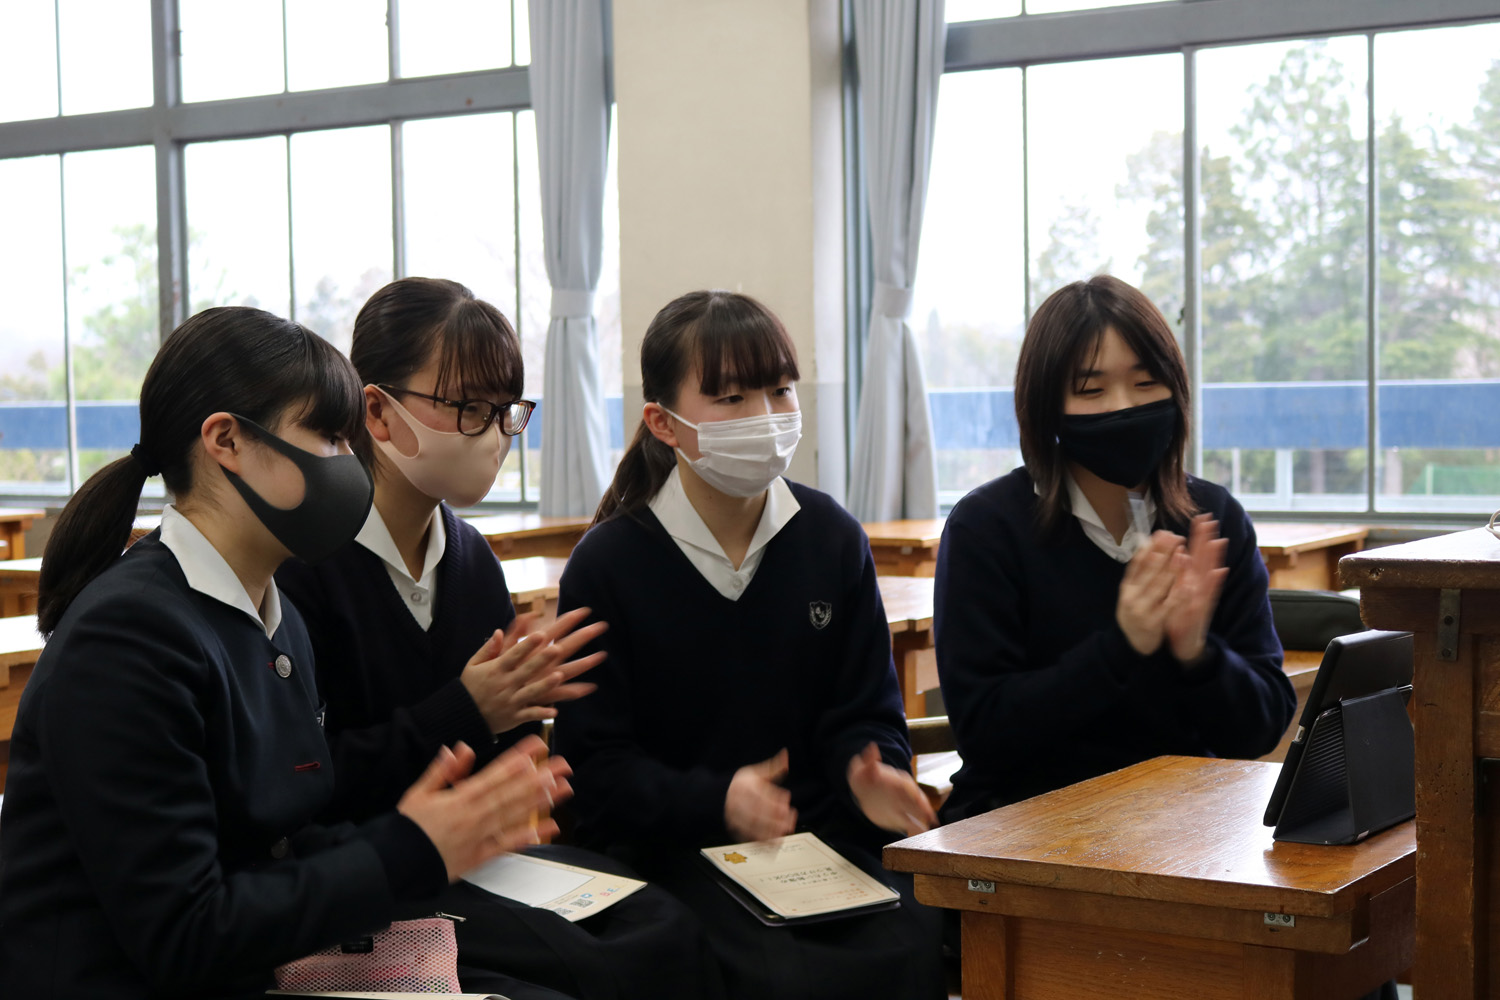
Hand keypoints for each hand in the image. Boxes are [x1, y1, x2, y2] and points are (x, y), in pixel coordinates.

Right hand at [397, 736, 573, 881]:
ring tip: (561, 789)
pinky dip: (528, 837)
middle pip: (512, 793)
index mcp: (460, 797)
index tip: (538, 747)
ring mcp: (479, 836)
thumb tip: (458, 749)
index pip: (496, 773)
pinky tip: (546, 828)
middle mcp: (474, 815)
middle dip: (539, 777)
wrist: (396, 863)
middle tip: (562, 766)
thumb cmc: (408, 828)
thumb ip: (442, 771)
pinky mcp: (479, 856)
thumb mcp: (419, 792)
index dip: (519, 758)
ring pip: (515, 815)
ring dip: (540, 801)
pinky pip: (507, 845)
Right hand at [460, 607, 604, 733]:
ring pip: (530, 692)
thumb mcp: (473, 665)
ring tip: (559, 676)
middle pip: (527, 670)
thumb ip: (487, 649)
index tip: (540, 634)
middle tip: (557, 649)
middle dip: (542, 660)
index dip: (527, 645)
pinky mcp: (514, 717)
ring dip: (545, 685)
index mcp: (496, 670)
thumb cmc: (470, 686)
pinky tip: (554, 711)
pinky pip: (529, 715)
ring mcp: (510, 701)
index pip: (514, 655)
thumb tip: (498, 631)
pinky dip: (541, 713)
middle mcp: (505, 684)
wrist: (463, 716)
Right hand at [725, 749, 796, 841]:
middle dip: (774, 816)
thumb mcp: (755, 773)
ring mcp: (735, 818)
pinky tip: (776, 844)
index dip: (774, 796)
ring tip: (785, 832)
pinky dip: (762, 843)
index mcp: (743, 787)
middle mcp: (737, 803)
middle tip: (790, 818)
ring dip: (770, 831)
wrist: (717, 798)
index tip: (787, 796)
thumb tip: (786, 754)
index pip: (758, 793)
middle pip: (756, 812)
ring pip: (752, 827)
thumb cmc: (741, 784)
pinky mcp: (735, 830)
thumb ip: (772, 767)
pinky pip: (748, 838)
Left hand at [846, 743, 935, 836]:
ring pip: (915, 810)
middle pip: (916, 799)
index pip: (907, 786)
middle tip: (931, 816)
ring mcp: (902, 805)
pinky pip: (909, 822)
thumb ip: (869, 760)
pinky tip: (923, 833)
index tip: (919, 800)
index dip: (913, 792)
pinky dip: (916, 828)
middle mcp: (902, 793)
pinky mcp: (899, 816)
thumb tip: (872, 747)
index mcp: (895, 780)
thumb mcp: (864, 767)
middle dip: (923, 807)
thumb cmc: (865, 776)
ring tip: (933, 824)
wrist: (864, 788)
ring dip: (924, 817)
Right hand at [1116, 530, 1181, 655]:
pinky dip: (1178, 595)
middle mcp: (1131, 596)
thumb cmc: (1137, 612)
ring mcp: (1142, 609)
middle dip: (1163, 552)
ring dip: (1171, 569)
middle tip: (1177, 537)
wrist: (1132, 645)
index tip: (1163, 533)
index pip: (1138, 562)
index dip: (1151, 547)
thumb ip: (1139, 571)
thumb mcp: (1133, 592)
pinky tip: (1187, 585)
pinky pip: (1168, 607)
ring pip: (1158, 586)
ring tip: (1182, 554)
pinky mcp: (1154, 623)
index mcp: (1127, 586)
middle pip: (1149, 571)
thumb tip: (1147, 543)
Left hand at [1163, 514, 1228, 665]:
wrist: (1186, 644)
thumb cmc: (1181, 616)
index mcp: (1192, 580)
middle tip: (1211, 520)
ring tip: (1218, 541)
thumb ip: (1183, 573)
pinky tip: (1219, 572)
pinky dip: (1213, 584)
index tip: (1202, 516)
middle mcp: (1200, 586)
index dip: (1199, 536)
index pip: (1196, 554)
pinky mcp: (1202, 611)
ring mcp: (1203, 598)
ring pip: (1209, 574)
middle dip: (1207, 540)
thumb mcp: (1180, 592)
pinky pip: (1208, 595)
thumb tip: (1182, 552)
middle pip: (1205, 559)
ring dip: (1214, 558)